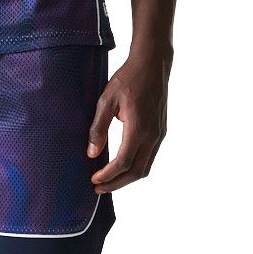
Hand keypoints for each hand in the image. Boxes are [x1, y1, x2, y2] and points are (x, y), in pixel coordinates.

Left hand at [87, 51, 170, 193]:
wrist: (153, 64)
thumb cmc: (128, 79)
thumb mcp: (106, 100)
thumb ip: (98, 128)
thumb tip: (92, 153)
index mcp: (138, 128)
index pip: (123, 163)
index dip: (107, 175)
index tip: (93, 180)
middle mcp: (153, 135)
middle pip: (137, 172)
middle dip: (117, 184)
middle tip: (98, 189)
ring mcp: (159, 135)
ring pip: (146, 168)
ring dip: (127, 178)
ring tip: (108, 181)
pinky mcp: (161, 132)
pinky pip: (150, 158)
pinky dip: (135, 168)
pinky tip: (122, 166)